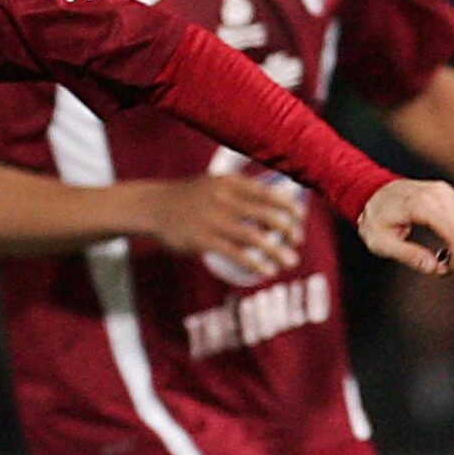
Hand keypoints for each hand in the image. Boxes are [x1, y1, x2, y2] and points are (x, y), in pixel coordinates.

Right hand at [145, 173, 304, 277]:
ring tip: (289, 262)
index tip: (301, 218)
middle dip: (287, 230)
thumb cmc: (187, 197)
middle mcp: (223, 199)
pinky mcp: (202, 240)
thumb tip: (271, 201)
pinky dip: (254, 263)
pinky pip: (234, 253)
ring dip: (276, 251)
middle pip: (265, 215)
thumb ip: (239, 191)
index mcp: (229, 183)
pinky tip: (266, 271)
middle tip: (298, 242)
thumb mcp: (213, 183)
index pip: (267, 192)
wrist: (152, 206)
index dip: (288, 206)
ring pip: (253, 236)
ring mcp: (212, 220)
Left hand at [358, 178, 453, 274]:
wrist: (370, 194)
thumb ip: (409, 256)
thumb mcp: (382, 243)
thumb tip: (433, 268)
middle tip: (446, 265)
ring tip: (446, 251)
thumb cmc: (375, 218)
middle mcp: (435, 194)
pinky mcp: (446, 191)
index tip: (451, 268)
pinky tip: (450, 236)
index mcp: (420, 206)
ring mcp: (442, 190)